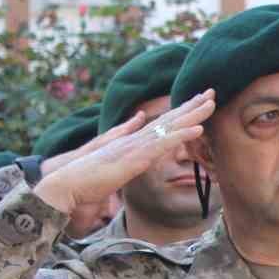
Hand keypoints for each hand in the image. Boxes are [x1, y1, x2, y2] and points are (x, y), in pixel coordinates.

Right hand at [35, 92, 214, 215]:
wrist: (66, 185)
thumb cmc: (87, 178)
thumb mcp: (111, 160)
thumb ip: (124, 140)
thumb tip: (138, 123)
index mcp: (133, 142)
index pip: (162, 124)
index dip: (181, 113)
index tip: (199, 102)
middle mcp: (135, 140)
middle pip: (169, 120)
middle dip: (192, 106)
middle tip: (213, 93)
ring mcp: (135, 147)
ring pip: (169, 128)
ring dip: (192, 115)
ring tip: (211, 103)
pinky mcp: (135, 159)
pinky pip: (162, 146)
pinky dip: (181, 136)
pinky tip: (198, 129)